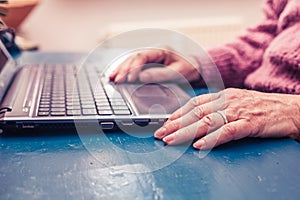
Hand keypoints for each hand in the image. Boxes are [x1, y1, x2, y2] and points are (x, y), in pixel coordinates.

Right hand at [109, 49, 199, 82]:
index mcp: (160, 50)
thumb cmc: (188, 68)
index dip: (134, 67)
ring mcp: (150, 57)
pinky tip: (117, 76)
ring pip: (131, 61)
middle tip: (116, 80)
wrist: (195, 68)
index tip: (129, 78)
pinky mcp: (148, 64)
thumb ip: (160, 75)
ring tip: (111, 78)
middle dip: (124, 69)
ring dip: (121, 69)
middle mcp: (153, 52)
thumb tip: (141, 77)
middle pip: (133, 58)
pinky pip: (134, 66)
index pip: (142, 56)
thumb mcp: (177, 72)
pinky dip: (125, 71)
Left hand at [154, 88, 299, 149]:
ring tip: (172, 140)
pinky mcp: (250, 123)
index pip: (194, 104)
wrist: (290, 109)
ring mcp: (238, 111)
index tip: (164, 123)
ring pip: (208, 121)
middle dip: (175, 124)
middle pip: (196, 112)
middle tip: (160, 134)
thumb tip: (196, 119)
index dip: (178, 113)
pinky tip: (200, 145)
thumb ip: (217, 109)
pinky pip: (228, 131)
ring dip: (187, 132)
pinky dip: (212, 138)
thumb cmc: (261, 108)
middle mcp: (227, 101)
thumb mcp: (236, 103)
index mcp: (223, 95)